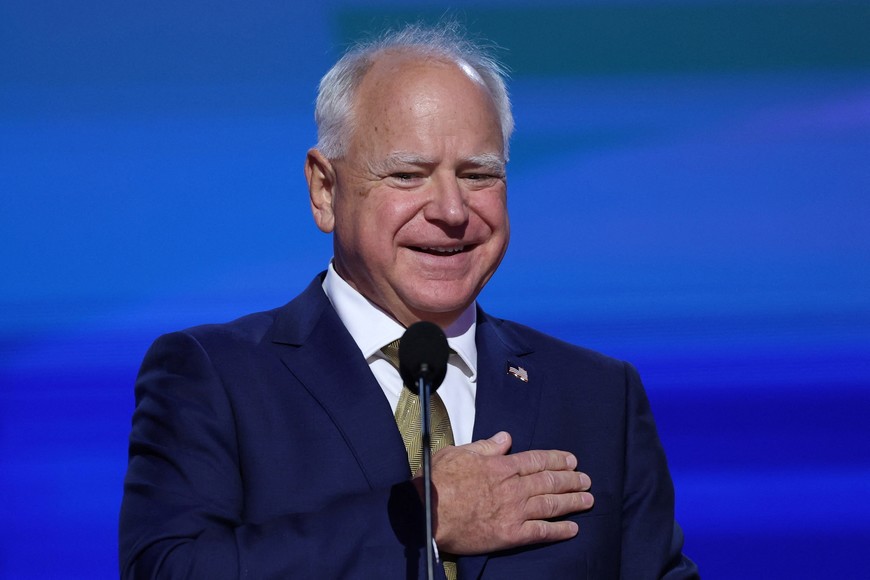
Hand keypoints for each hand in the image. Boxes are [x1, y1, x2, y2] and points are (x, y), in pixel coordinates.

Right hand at [417, 431, 593, 554]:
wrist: (428, 512)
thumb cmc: (439, 480)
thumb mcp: (460, 453)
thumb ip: (486, 446)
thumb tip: (505, 438)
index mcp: (501, 465)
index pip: (537, 460)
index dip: (557, 460)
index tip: (572, 460)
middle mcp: (513, 487)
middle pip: (549, 481)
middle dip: (571, 479)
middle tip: (586, 480)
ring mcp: (514, 511)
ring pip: (551, 504)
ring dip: (572, 501)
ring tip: (588, 500)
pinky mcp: (510, 534)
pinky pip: (541, 532)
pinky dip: (559, 530)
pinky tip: (573, 529)